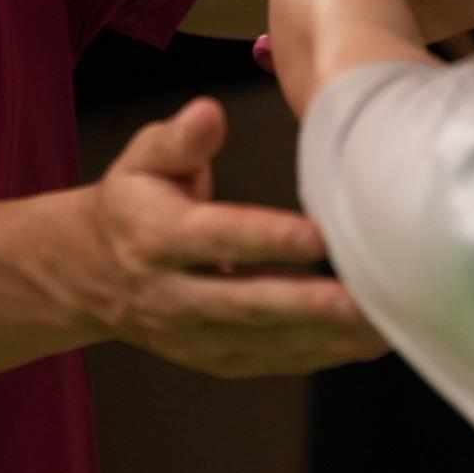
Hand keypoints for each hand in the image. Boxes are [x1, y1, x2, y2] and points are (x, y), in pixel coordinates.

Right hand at [67, 98, 386, 377]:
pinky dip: (319, 355)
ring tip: (383, 323)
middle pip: (245, 303)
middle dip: (306, 305)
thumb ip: (181, 138)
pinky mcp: (213, 359)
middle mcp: (172, 294)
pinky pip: (270, 361)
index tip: (318, 234)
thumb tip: (210, 111)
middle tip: (362, 299)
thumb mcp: (143, 158)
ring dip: (324, 337)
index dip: (267, 238)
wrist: (89, 273)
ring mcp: (192, 335)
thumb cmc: (134, 201)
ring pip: (264, 341)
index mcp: (157, 236)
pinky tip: (366, 342)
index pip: (218, 238)